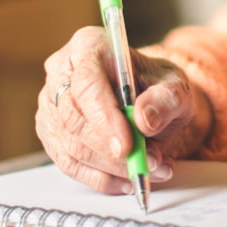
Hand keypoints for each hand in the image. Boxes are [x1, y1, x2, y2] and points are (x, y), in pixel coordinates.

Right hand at [36, 26, 211, 193]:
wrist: (148, 100)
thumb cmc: (155, 85)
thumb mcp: (175, 84)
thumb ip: (167, 98)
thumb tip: (145, 119)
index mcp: (89, 45)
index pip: (87, 83)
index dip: (104, 117)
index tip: (126, 146)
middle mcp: (62, 72)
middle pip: (74, 117)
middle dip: (111, 149)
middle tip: (147, 162)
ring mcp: (51, 104)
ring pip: (71, 145)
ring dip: (112, 167)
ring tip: (148, 169)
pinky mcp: (51, 134)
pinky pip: (69, 165)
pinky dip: (101, 179)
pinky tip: (127, 180)